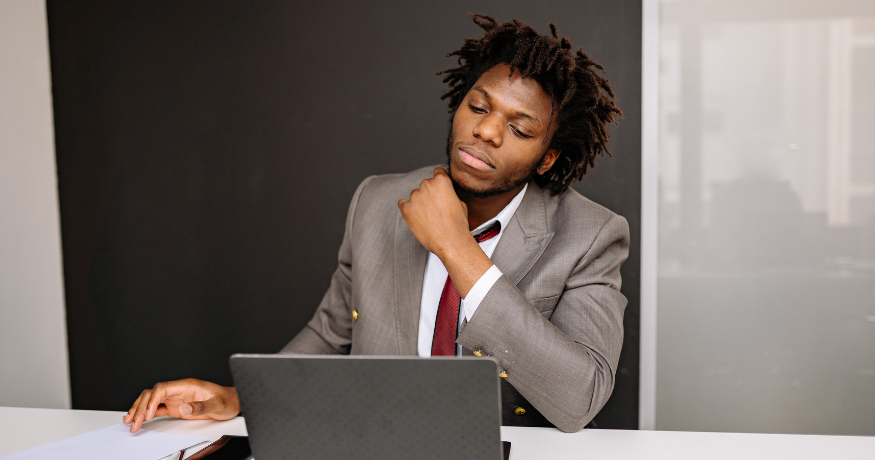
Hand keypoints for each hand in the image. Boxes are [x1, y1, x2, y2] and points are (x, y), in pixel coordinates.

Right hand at [122, 378, 239, 432]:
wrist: (233, 402)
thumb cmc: (227, 401)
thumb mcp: (218, 404)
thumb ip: (201, 406)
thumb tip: (183, 407)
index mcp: (187, 385)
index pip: (162, 388)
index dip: (152, 400)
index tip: (147, 414)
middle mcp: (179, 390)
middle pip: (152, 394)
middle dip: (140, 407)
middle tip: (132, 422)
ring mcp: (176, 398)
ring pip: (151, 400)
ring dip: (139, 410)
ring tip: (129, 422)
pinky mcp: (176, 407)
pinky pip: (157, 408)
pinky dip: (146, 414)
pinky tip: (138, 420)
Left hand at [398, 167, 471, 256]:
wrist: (450, 241)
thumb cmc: (457, 224)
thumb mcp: (460, 203)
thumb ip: (449, 193)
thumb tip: (444, 194)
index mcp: (441, 181)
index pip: (437, 172)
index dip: (439, 180)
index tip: (438, 188)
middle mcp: (426, 185)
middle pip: (426, 184)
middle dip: (429, 193)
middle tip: (435, 208)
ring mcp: (415, 197)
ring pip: (415, 195)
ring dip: (420, 202)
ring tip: (428, 216)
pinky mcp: (406, 209)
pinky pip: (403, 204)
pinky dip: (408, 208)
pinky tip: (416, 216)